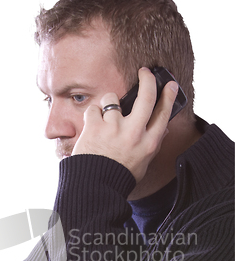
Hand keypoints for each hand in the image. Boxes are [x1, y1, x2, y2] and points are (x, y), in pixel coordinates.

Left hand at [72, 67, 178, 182]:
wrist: (95, 188)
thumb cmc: (118, 177)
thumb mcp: (143, 163)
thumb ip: (151, 144)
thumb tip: (163, 128)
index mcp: (148, 144)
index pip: (163, 114)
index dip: (168, 96)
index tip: (169, 85)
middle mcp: (134, 133)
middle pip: (146, 97)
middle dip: (147, 80)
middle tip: (144, 72)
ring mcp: (114, 128)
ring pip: (112, 99)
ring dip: (108, 103)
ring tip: (104, 117)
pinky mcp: (95, 127)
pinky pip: (93, 109)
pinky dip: (92, 115)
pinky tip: (92, 127)